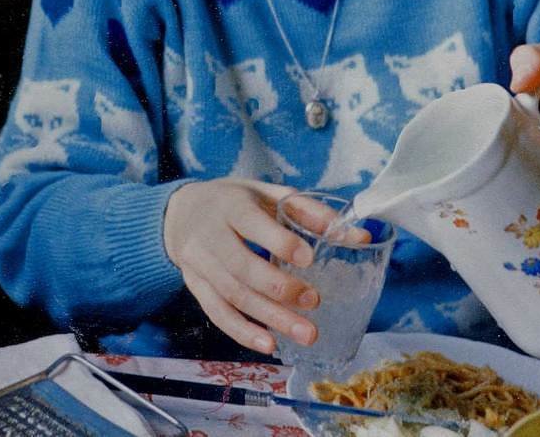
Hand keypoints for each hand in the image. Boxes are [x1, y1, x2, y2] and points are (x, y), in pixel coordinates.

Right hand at [162, 178, 320, 355]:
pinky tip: (270, 345)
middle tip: (314, 302)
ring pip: (233, 295)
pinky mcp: (195, 286)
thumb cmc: (234, 202)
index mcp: (230, 205)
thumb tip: (360, 237)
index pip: (251, 223)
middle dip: (279, 288)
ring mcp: (198, 263)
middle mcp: (209, 235)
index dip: (279, 242)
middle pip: (242, 267)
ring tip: (305, 333)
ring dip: (270, 318)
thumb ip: (310, 213)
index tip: (309, 259)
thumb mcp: (266, 193)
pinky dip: (243, 332)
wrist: (179, 214)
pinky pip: (217, 314)